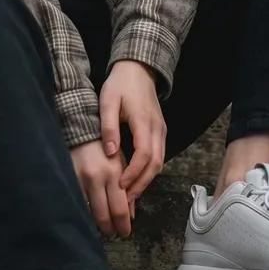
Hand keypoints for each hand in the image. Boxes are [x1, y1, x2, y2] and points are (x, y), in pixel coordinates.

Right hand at [69, 138, 133, 238]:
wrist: (80, 131)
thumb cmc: (103, 148)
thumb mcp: (120, 163)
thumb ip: (127, 187)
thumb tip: (130, 213)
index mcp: (114, 172)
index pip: (121, 208)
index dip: (123, 225)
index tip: (125, 232)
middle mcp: (98, 177)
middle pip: (106, 215)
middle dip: (111, 229)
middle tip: (114, 233)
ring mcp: (81, 180)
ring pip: (91, 213)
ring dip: (98, 224)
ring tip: (104, 228)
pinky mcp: (69, 180)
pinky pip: (78, 204)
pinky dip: (85, 213)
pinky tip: (89, 216)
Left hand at [99, 60, 165, 206]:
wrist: (138, 69)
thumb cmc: (120, 84)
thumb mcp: (107, 101)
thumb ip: (108, 127)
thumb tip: (110, 153)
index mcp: (143, 121)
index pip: (145, 154)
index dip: (134, 173)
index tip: (121, 186)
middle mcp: (157, 128)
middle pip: (156, 163)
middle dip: (142, 184)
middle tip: (126, 200)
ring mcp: (161, 130)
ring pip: (159, 162)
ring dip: (146, 180)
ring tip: (130, 195)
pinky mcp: (160, 131)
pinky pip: (158, 156)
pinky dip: (148, 171)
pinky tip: (135, 179)